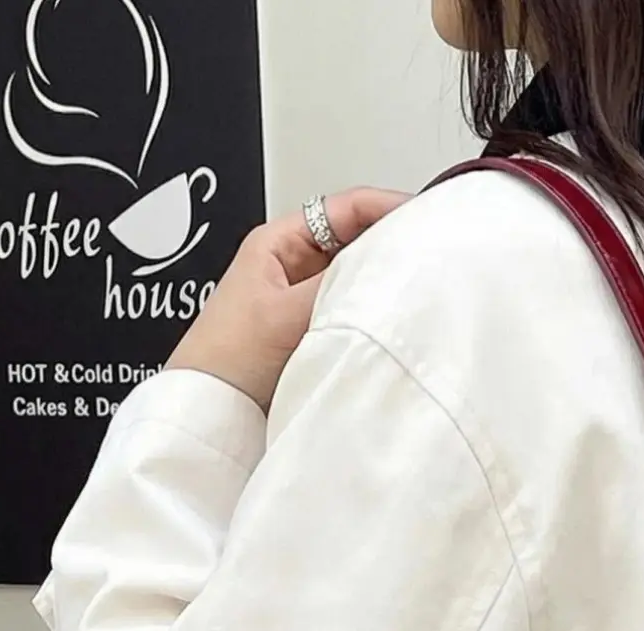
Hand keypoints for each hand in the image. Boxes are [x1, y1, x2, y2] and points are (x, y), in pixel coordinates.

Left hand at [166, 188, 409, 411]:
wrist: (212, 412)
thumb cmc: (226, 358)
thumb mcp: (286, 312)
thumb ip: (337, 284)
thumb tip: (387, 263)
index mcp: (281, 242)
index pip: (347, 208)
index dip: (389, 206)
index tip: (425, 218)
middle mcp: (296, 265)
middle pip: (358, 241)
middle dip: (393, 246)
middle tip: (431, 257)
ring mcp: (306, 299)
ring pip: (357, 279)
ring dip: (383, 284)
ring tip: (417, 289)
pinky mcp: (314, 333)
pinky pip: (352, 314)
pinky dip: (373, 316)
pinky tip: (391, 323)